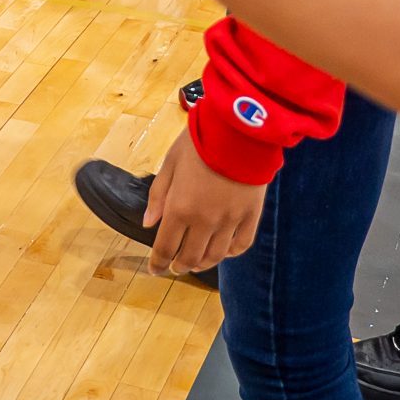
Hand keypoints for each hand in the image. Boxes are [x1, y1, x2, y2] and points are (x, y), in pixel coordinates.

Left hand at [143, 130, 265, 274]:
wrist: (238, 130)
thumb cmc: (199, 142)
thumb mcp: (170, 163)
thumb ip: (158, 196)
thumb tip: (148, 223)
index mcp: (180, 209)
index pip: (165, 248)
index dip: (158, 263)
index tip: (155, 269)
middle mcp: (204, 221)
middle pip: (190, 257)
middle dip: (178, 266)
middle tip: (174, 267)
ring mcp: (229, 221)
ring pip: (215, 256)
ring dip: (202, 264)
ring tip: (196, 263)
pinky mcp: (250, 216)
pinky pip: (240, 245)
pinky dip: (230, 253)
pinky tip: (224, 252)